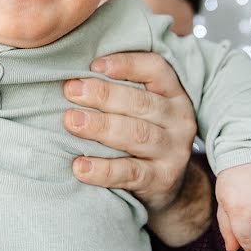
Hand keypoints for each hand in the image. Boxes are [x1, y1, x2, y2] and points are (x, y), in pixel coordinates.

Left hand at [62, 51, 198, 222]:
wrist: (165, 186)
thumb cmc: (142, 135)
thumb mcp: (142, 110)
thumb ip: (119, 91)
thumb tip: (74, 76)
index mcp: (173, 94)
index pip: (155, 69)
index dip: (126, 64)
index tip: (94, 65)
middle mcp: (179, 120)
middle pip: (140, 102)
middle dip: (103, 94)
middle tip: (71, 91)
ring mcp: (173, 151)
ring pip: (136, 134)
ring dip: (100, 127)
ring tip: (72, 122)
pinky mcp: (161, 179)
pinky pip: (130, 172)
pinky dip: (103, 169)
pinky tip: (80, 165)